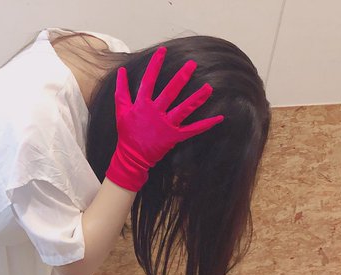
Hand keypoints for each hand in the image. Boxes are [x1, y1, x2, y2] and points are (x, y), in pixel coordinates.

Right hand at [105, 46, 224, 191]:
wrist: (131, 157)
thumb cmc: (126, 134)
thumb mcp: (120, 111)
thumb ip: (121, 90)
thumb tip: (121, 71)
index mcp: (142, 105)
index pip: (148, 81)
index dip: (155, 65)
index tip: (163, 50)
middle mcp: (155, 112)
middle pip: (170, 92)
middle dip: (181, 77)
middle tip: (192, 64)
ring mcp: (166, 125)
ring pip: (184, 109)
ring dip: (197, 98)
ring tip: (209, 87)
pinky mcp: (174, 136)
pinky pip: (192, 130)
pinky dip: (206, 124)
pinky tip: (219, 118)